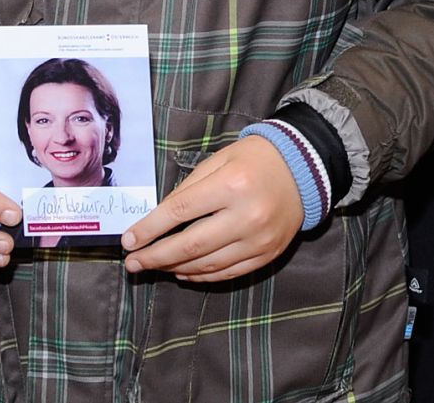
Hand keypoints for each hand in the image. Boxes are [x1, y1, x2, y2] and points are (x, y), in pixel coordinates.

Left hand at [122, 135, 304, 282]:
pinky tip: (182, 271)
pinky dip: (200, 275)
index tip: (128, 241)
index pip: (179, 213)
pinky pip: (226, 273)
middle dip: (154, 256)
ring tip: (154, 266)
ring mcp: (258, 239)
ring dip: (173, 268)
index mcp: (232, 185)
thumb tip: (157, 221)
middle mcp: (246, 215)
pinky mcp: (267, 254)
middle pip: (189, 245)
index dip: (149, 229)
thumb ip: (189, 188)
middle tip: (132, 263)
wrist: (305, 167)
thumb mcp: (221, 159)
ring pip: (205, 264)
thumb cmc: (257, 158)